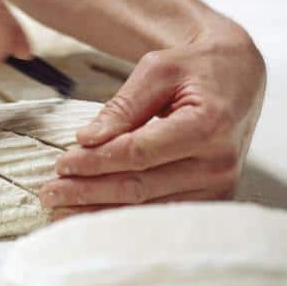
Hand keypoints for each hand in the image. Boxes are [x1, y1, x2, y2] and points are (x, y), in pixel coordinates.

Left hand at [40, 24, 265, 219]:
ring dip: (99, 210)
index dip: (96, 161)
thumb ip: (123, 105)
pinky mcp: (214, 199)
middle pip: (140, 185)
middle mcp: (218, 162)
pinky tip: (91, 217)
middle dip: (88, 191)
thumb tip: (87, 139)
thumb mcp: (157, 69)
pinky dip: (122, 217)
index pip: (140, 152)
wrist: (238, 78)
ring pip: (147, 208)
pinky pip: (160, 214)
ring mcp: (219, 186)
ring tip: (59, 210)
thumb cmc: (194, 68)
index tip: (60, 163)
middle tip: (48, 193)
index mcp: (208, 124)